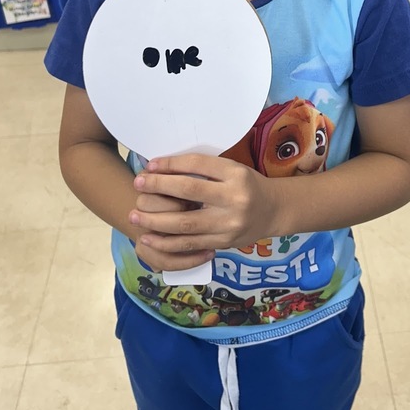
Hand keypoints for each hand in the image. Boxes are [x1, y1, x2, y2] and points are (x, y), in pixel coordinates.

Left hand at [130, 154, 279, 271]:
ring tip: (135, 216)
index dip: (171, 164)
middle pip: (189, 191)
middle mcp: (234, 198)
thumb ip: (204, 170)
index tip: (150, 164)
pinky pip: (190, 245)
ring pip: (185, 223)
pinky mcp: (224, 243)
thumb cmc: (247, 185)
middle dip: (158, 187)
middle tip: (137, 184)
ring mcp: (229, 224)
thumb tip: (164, 168)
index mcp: (235, 174)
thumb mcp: (232, 170)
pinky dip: (167, 243)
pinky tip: (149, 238)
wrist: (273, 211)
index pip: (197, 164)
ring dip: (155, 220)